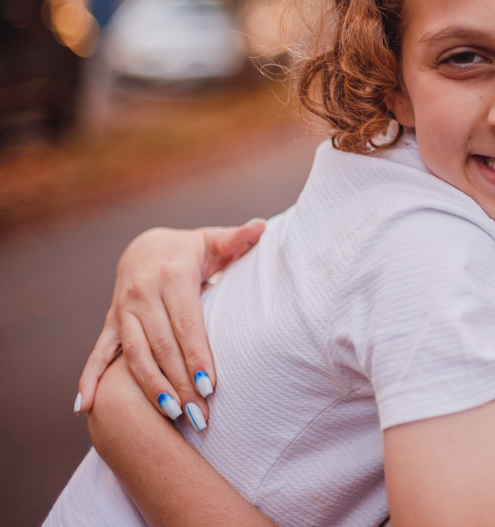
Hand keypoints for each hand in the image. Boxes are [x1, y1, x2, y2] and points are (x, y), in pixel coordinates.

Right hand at [75, 220, 265, 422]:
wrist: (144, 246)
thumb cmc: (190, 250)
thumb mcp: (213, 241)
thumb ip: (237, 239)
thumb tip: (259, 226)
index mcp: (173, 276)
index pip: (187, 323)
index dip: (197, 355)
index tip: (210, 386)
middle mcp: (143, 294)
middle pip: (162, 345)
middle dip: (180, 382)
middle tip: (198, 415)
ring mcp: (122, 310)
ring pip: (135, 355)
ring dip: (150, 387)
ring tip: (170, 416)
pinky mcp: (110, 323)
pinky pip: (98, 353)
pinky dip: (89, 380)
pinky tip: (87, 408)